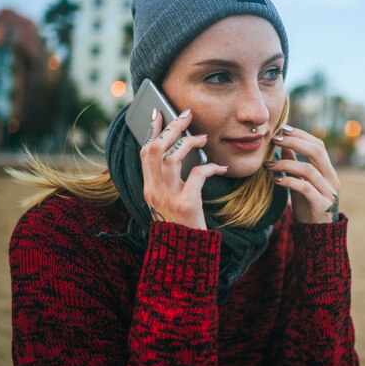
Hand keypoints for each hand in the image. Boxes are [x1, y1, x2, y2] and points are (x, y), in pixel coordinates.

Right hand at [139, 108, 227, 228]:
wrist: (184, 252)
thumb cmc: (180, 224)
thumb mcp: (168, 201)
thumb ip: (169, 180)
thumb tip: (181, 151)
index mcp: (148, 188)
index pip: (145, 153)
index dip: (151, 131)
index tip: (159, 113)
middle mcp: (154, 191)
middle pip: (155, 149)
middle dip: (171, 128)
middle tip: (186, 115)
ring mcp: (168, 197)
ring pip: (171, 158)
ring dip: (188, 143)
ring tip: (202, 138)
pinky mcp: (186, 204)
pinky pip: (197, 175)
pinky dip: (209, 167)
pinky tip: (220, 167)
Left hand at [266, 125, 339, 223]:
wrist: (317, 234)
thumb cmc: (308, 206)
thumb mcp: (300, 183)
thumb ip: (294, 164)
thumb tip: (282, 144)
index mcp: (328, 171)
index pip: (318, 145)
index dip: (301, 135)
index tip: (282, 130)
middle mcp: (332, 179)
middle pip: (317, 152)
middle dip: (295, 142)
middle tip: (275, 140)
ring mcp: (328, 192)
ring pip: (308, 170)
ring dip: (286, 164)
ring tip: (269, 165)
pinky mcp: (321, 205)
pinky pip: (304, 188)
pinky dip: (289, 181)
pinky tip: (276, 180)